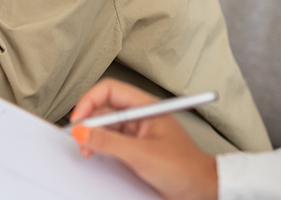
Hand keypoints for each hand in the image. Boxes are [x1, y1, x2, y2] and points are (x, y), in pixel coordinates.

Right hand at [70, 79, 218, 199]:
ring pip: (106, 128)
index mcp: (146, 106)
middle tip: (80, 139)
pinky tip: (97, 155)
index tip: (78, 119)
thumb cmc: (186, 168)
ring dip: (93, 137)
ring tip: (88, 150)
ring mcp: (137, 134)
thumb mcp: (142, 154)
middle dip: (88, 123)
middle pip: (104, 109)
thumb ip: (109, 142)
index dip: (90, 100)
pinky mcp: (135, 150)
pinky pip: (111, 143)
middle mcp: (140, 117)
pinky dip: (100, 149)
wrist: (201, 190)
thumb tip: (82, 132)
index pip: (110, 90)